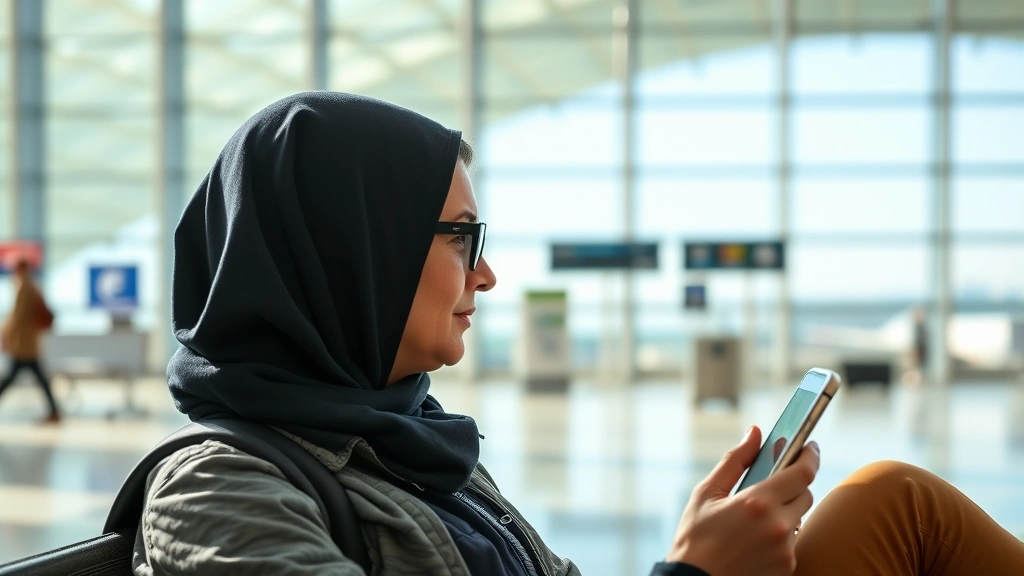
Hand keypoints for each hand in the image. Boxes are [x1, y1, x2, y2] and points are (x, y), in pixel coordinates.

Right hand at [665, 426, 819, 575]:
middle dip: (792, 484)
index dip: (809, 455)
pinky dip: (780, 535)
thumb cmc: (695, 538)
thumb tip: (755, 433)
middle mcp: (778, 526)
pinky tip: (755, 539)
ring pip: (798, 518)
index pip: (802, 472)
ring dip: (785, 511)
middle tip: (772, 483)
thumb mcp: (707, 493)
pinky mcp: (787, 568)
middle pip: (805, 494)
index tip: (808, 446)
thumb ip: (735, 460)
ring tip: (755, 518)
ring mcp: (785, 550)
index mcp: (757, 502)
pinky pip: (793, 542)